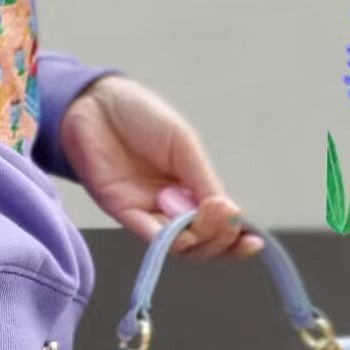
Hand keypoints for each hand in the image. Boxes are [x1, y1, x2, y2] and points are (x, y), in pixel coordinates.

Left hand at [57, 75, 262, 261]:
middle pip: (202, 241)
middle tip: (222, 218)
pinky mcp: (123, 211)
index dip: (236, 237)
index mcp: (193, 186)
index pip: (220, 222)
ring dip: (198, 239)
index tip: (253, 243)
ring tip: (205, 217)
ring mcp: (148, 210)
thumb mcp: (184, 145)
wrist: (96, 104)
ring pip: (179, 245)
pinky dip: (169, 239)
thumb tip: (232, 214)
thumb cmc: (141, 116)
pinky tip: (183, 230)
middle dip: (219, 238)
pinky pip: (150, 235)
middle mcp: (173, 204)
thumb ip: (203, 180)